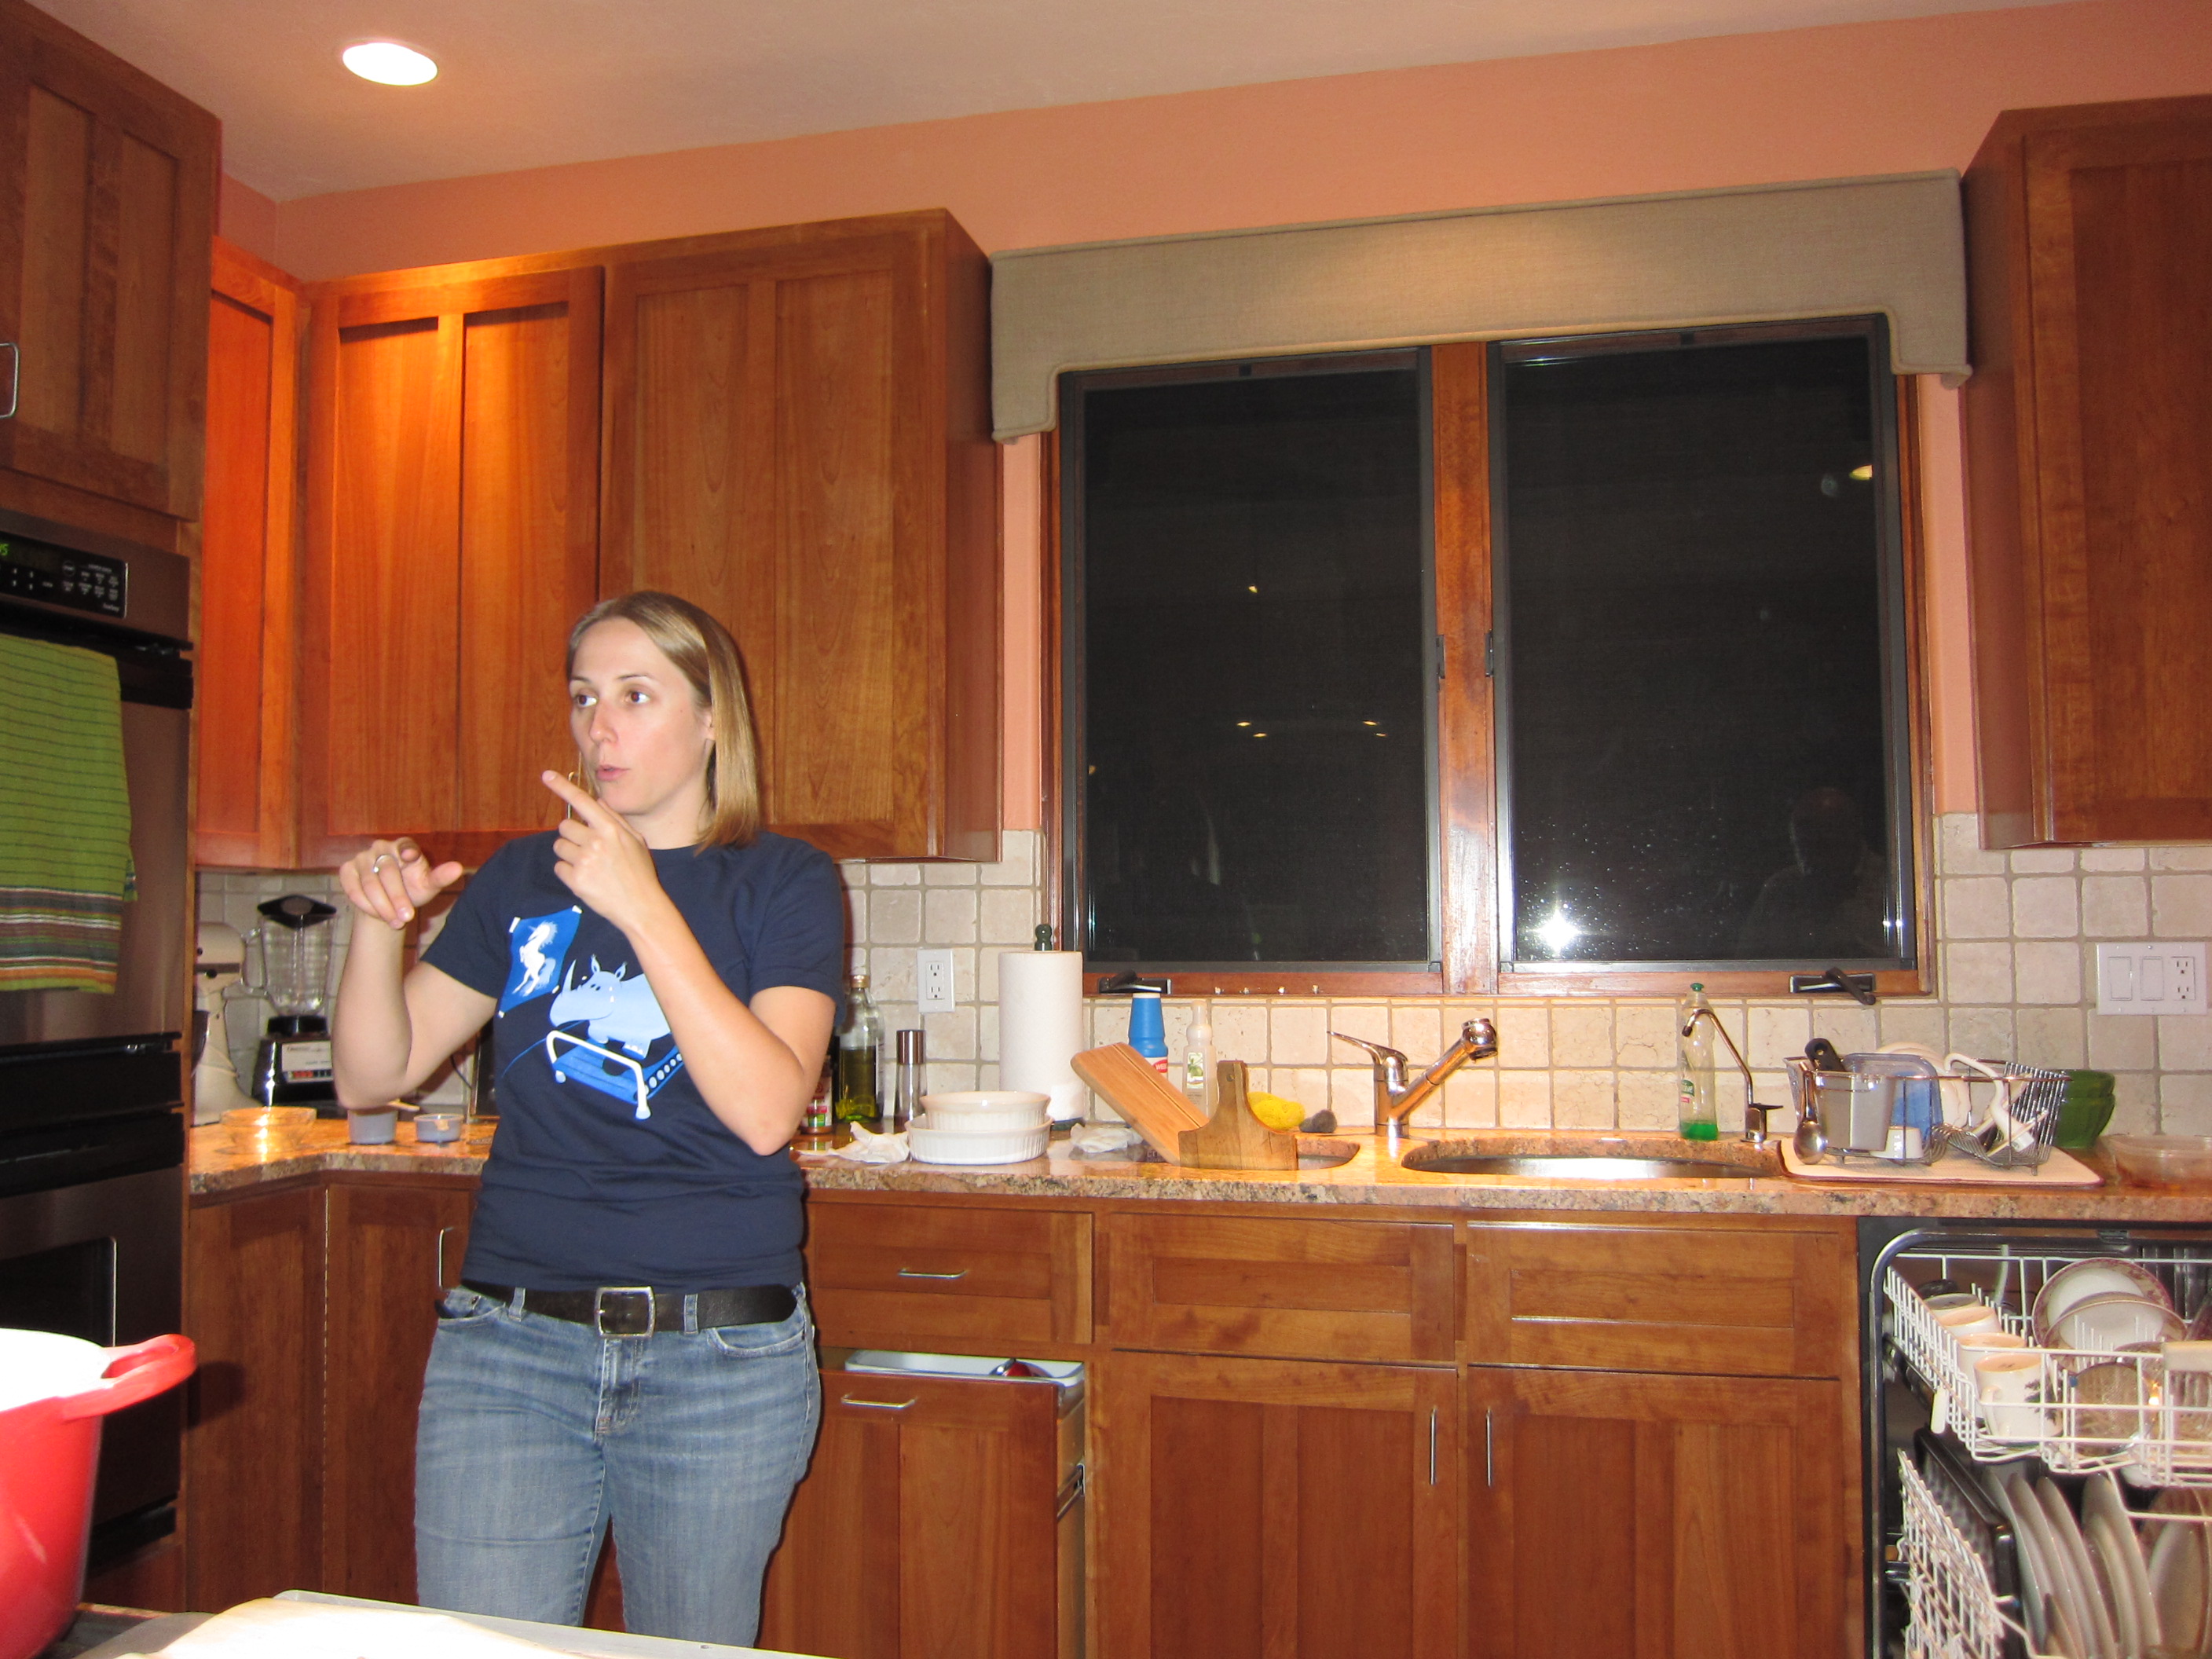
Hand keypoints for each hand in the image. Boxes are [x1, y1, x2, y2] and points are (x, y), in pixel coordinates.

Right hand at [338, 838, 463, 930]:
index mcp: (404, 846)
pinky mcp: (347, 871)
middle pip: (387, 871)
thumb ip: (441, 877)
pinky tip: (377, 916)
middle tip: (407, 917)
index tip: (411, 857)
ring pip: (369, 883)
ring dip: (382, 906)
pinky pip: (353, 889)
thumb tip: (458, 868)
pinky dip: (365, 905)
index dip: (407, 850)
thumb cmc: (412, 889)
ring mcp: (361, 858)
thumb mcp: (428, 886)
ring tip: (396, 922)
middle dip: (397, 897)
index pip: (405, 845)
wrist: (388, 903)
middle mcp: (381, 847)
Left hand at [543, 771, 666, 932]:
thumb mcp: (636, 841)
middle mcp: (595, 841)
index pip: (582, 801)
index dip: (561, 787)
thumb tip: (598, 801)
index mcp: (610, 829)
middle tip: (588, 850)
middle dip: (572, 836)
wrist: (641, 906)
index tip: (546, 776)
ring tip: (588, 866)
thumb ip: (615, 819)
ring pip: (559, 847)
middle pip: (564, 826)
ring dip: (569, 854)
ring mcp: (584, 861)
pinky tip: (586, 879)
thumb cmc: (640, 873)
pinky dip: (568, 873)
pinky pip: (559, 868)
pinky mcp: (575, 880)